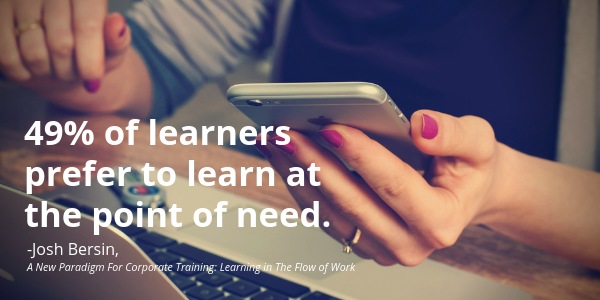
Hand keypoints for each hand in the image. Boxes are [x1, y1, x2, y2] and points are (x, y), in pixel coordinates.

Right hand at [0, 0, 130, 99]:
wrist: (55, 50)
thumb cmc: (89, 48)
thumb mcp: (110, 48)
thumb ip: (118, 40)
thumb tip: (118, 25)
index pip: (86, 25)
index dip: (90, 56)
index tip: (93, 79)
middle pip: (61, 43)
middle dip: (70, 70)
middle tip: (73, 73)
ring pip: (34, 53)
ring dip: (47, 72)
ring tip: (54, 67)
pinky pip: (8, 57)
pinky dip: (23, 72)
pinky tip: (33, 67)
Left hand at [258, 110, 508, 265]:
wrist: (463, 195)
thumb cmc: (469, 170)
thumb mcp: (480, 144)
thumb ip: (455, 134)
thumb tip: (420, 127)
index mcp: (440, 221)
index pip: (393, 185)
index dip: (361, 156)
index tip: (331, 128)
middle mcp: (408, 244)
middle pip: (351, 202)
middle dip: (314, 164)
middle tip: (285, 133)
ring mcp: (380, 248)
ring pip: (328, 212)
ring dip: (297, 175)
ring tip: (274, 141)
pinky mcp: (360, 242)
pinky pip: (322, 215)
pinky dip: (300, 185)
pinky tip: (284, 158)